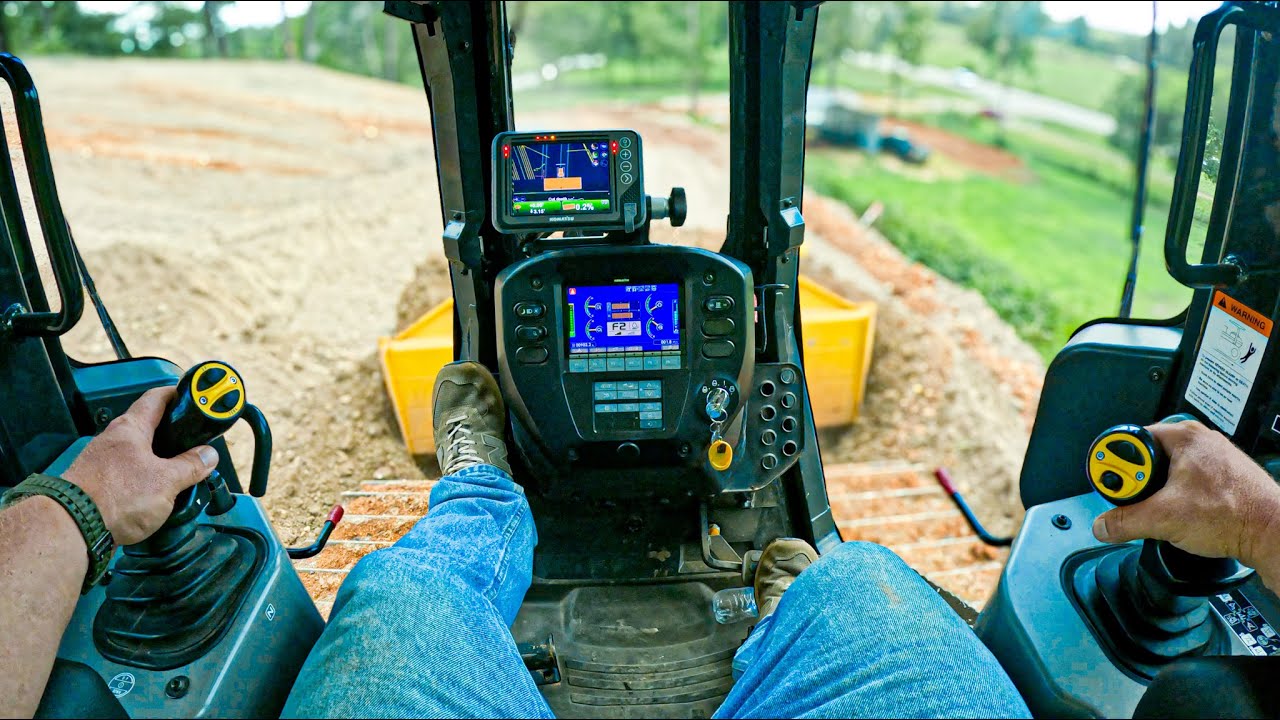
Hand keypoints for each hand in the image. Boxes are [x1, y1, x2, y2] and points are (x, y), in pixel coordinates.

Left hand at [62, 387, 217, 544]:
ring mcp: (102, 462)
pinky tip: (154, 496)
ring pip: (138, 454)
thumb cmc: (114, 498)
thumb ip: (190, 466)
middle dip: (172, 436)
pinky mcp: (97, 484)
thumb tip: (207, 456)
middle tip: (193, 444)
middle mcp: (113, 440)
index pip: (156, 398)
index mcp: (131, 428)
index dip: (177, 395)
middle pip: (148, 428)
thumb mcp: (166, 481)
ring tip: (178, 477)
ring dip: (158, 462)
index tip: (192, 398)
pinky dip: (143, 481)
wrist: (73, 527)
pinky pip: (127, 475)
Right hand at [1092, 420, 1279, 580]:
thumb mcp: (1164, 519)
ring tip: (1163, 510)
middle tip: (1138, 501)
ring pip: (1168, 471)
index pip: (1131, 439)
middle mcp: (1199, 441)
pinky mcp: (1222, 476)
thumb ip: (1125, 521)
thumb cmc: (1234, 513)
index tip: (1111, 481)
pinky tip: (1183, 514)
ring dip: (1158, 492)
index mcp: (1183, 437)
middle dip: (1139, 482)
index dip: (1116, 463)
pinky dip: (1179, 497)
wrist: (1272, 533)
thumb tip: (1103, 525)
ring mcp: (1212, 458)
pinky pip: (1186, 481)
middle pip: (1148, 457)